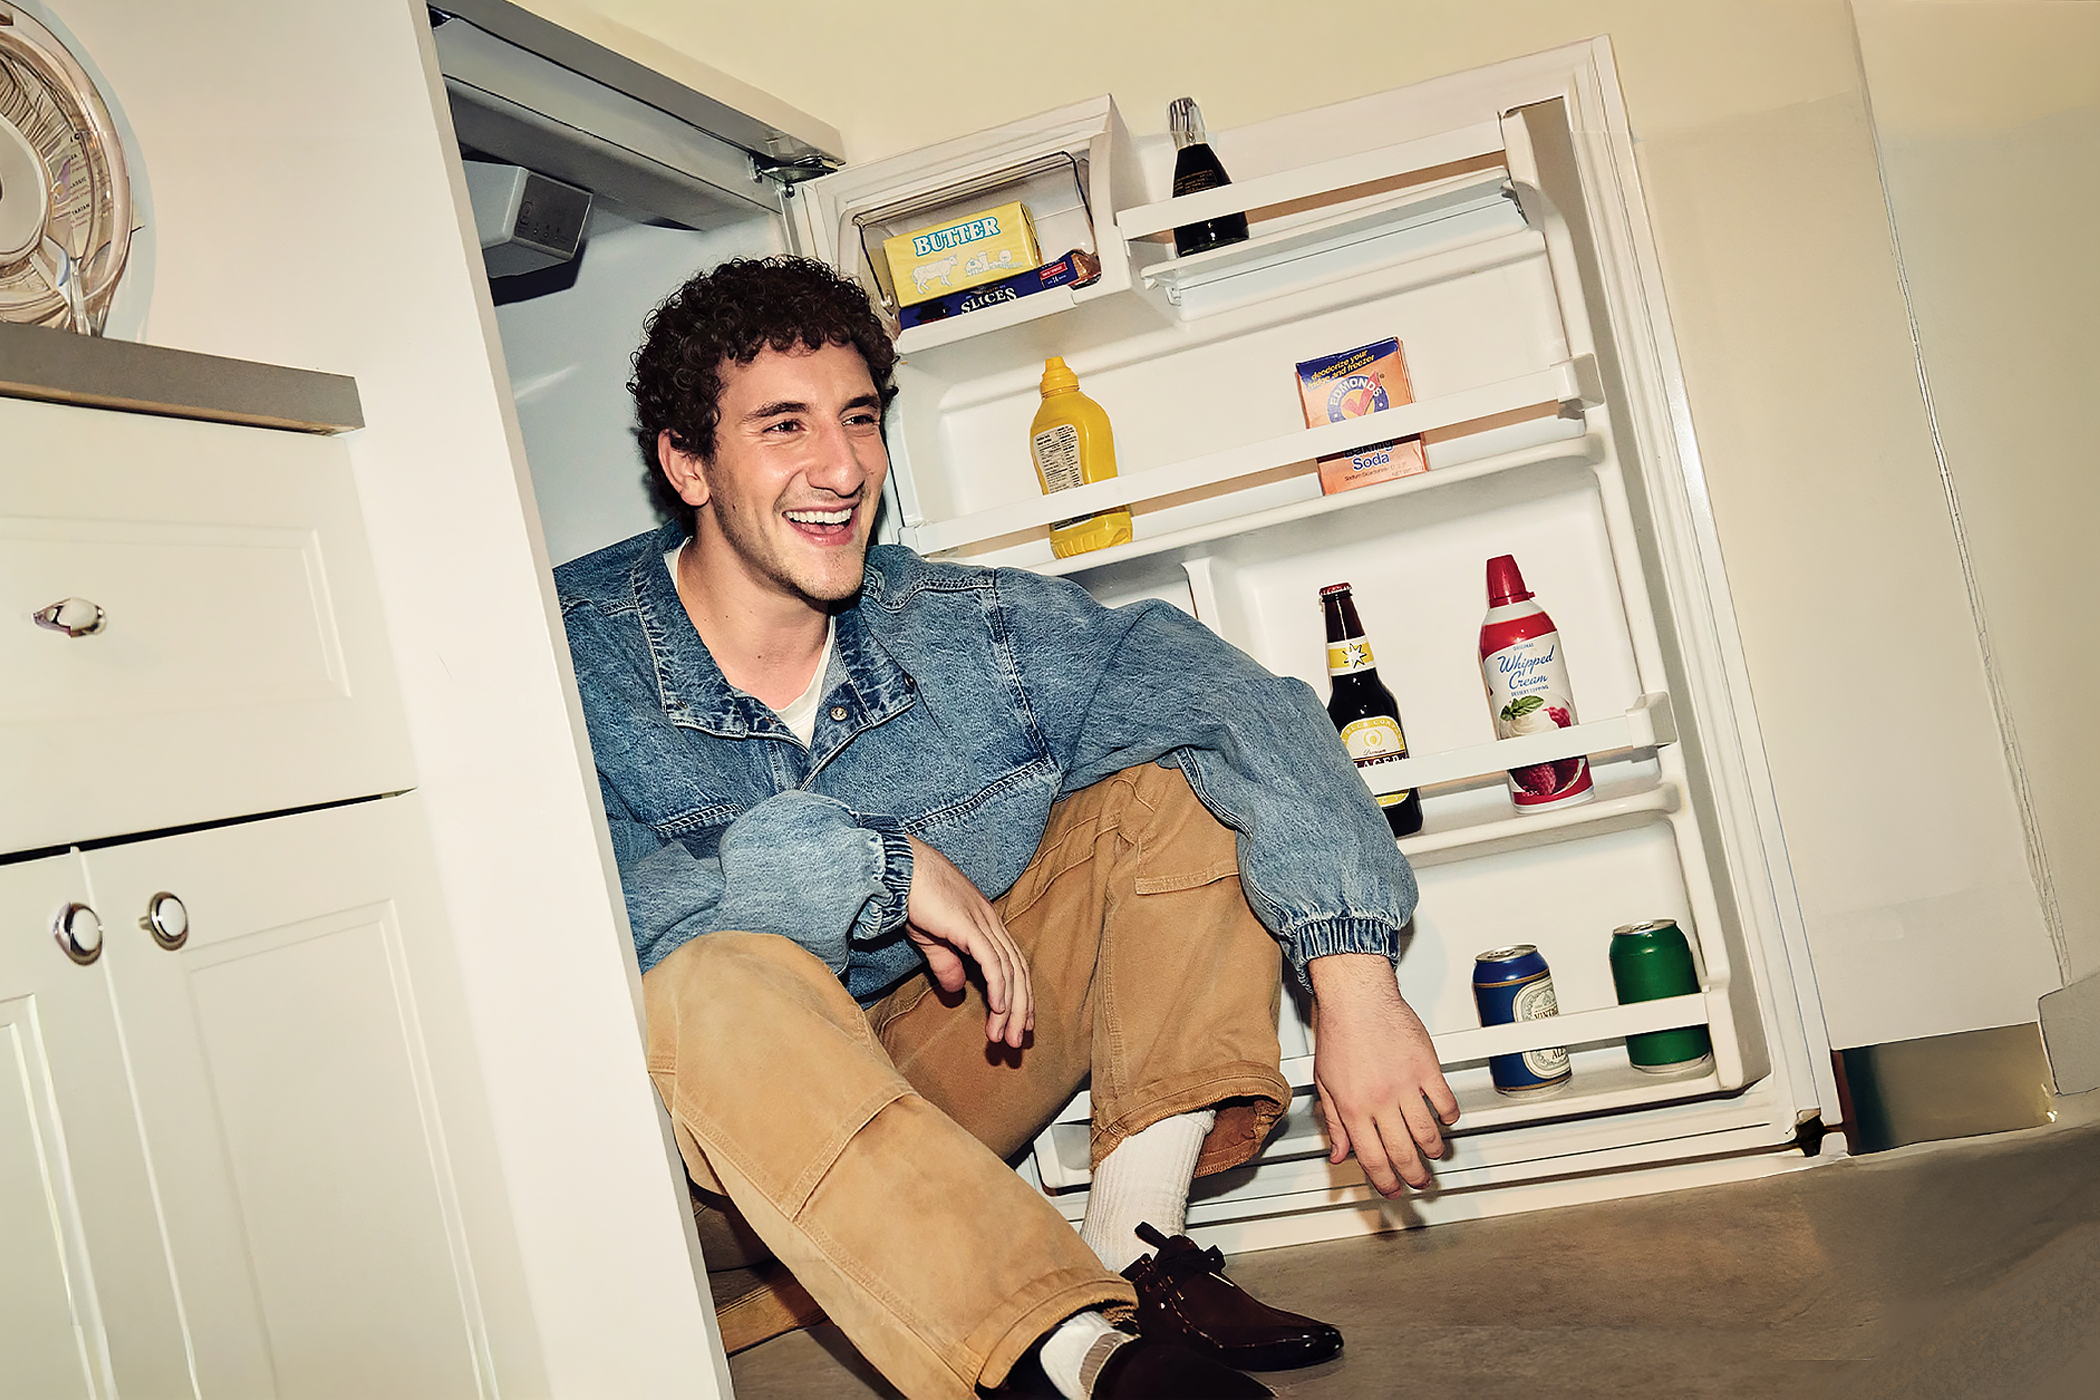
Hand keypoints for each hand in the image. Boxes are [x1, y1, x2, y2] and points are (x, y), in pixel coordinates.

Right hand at [903, 836, 1033, 1048]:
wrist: (900, 869)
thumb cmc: (914, 898)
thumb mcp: (932, 939)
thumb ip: (947, 963)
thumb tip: (957, 991)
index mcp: (986, 924)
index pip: (1012, 964)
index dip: (1019, 995)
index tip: (1017, 1024)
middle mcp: (991, 923)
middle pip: (1017, 971)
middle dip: (1020, 1009)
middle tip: (1016, 1041)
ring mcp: (983, 922)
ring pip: (1009, 971)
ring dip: (1010, 1007)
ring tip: (1004, 1036)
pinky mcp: (969, 925)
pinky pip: (992, 961)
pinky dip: (999, 986)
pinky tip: (999, 1008)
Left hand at [1308, 953, 1459, 1196]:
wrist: (1357, 998)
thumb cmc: (1339, 1033)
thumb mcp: (1324, 1082)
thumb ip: (1333, 1123)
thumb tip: (1338, 1153)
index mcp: (1352, 1107)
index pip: (1372, 1158)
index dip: (1384, 1181)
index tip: (1392, 1189)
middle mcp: (1379, 1100)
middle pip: (1403, 1153)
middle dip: (1413, 1175)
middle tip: (1419, 1181)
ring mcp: (1405, 1085)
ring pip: (1427, 1133)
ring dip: (1433, 1150)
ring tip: (1434, 1153)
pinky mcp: (1426, 1067)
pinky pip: (1445, 1101)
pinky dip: (1449, 1115)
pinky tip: (1446, 1119)